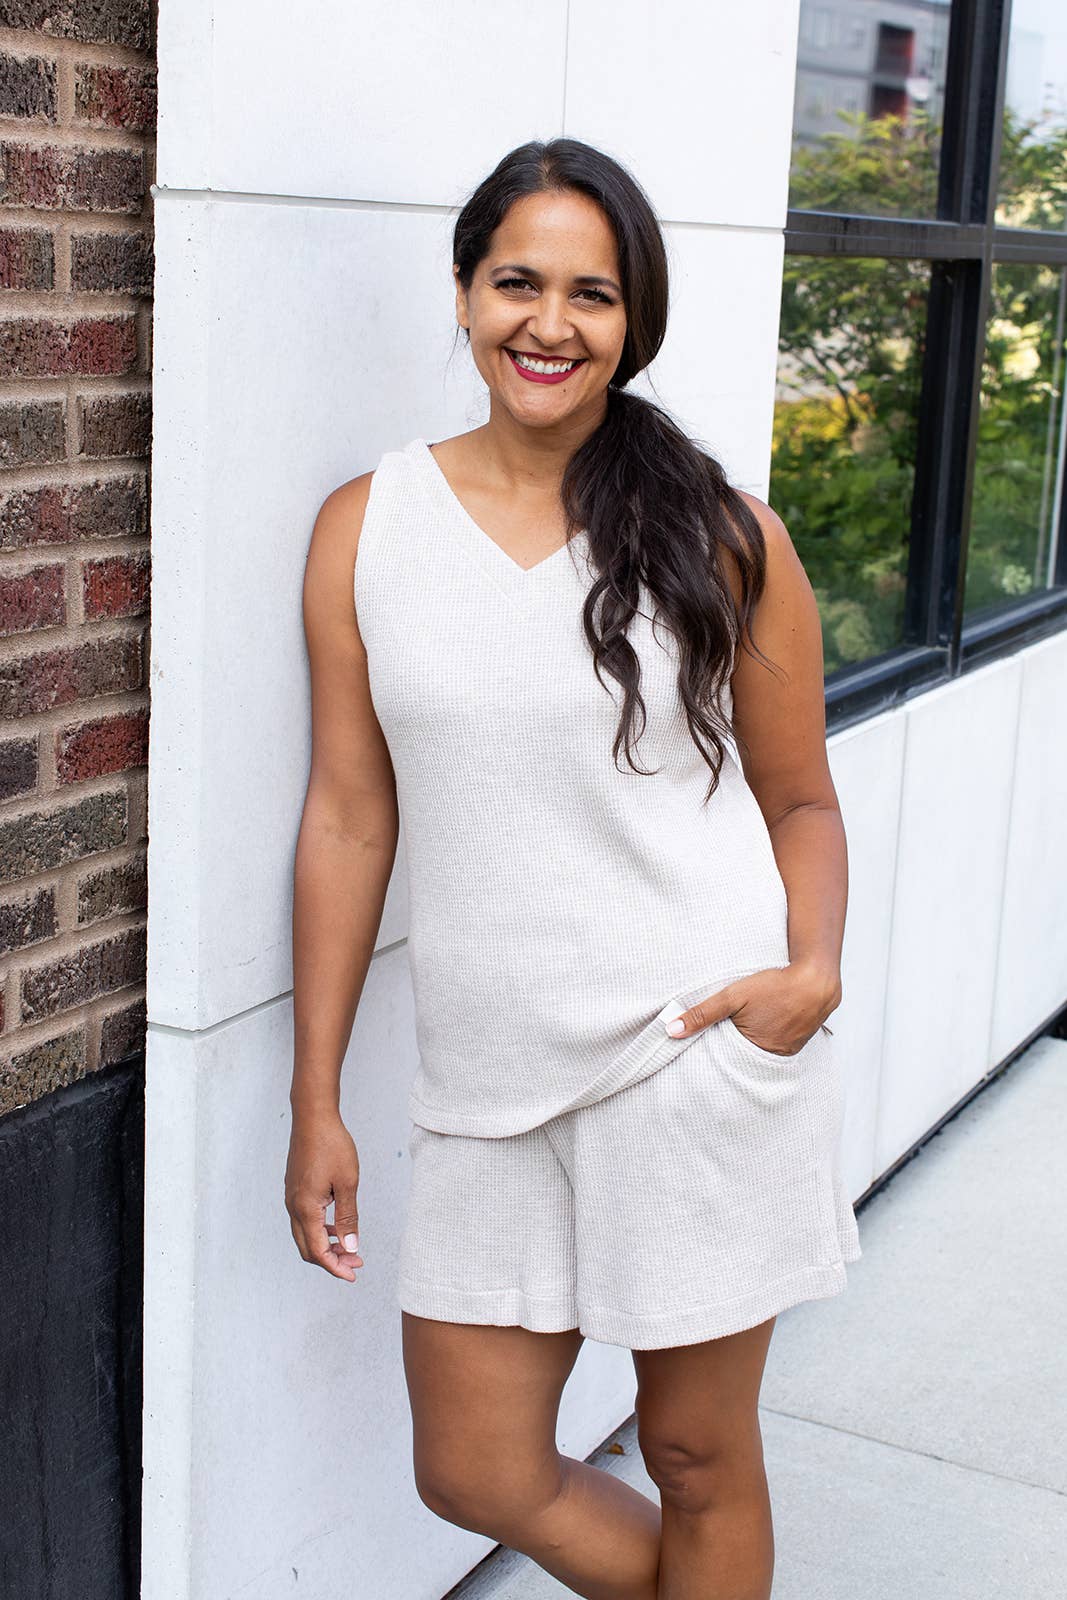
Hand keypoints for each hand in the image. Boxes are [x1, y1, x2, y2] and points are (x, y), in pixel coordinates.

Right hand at [285, 1108, 363, 1281]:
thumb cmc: (332, 1145)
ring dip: (326, 1246)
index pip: (318, 1251)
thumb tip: (350, 1246)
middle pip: (308, 1249)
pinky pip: (304, 1220)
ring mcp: (291, 1198)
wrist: (313, 1117)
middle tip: (355, 1263)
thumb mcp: (347, 1183)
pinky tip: (337, 1228)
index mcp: (306, 1208)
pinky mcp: (294, 1190)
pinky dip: (320, 1231)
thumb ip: (348, 1217)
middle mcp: (294, 1206)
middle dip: (331, 1261)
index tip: (353, 1274)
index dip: (335, 1267)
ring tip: (350, 1248)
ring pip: (305, 1235)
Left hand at [665, 962, 838, 1056]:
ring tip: (743, 1028)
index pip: (722, 1060)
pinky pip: (774, 1046)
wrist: (817, 981)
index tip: (698, 1048)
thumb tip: (671, 1030)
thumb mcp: (733, 996)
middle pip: (740, 1058)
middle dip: (728, 1049)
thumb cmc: (775, 987)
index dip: (711, 1052)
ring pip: (757, 1052)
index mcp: (751, 1051)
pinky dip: (765, 1038)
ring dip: (748, 1043)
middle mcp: (769, 1057)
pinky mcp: (795, 1043)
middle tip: (720, 1035)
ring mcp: (785, 1051)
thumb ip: (702, 1013)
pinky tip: (763, 1024)